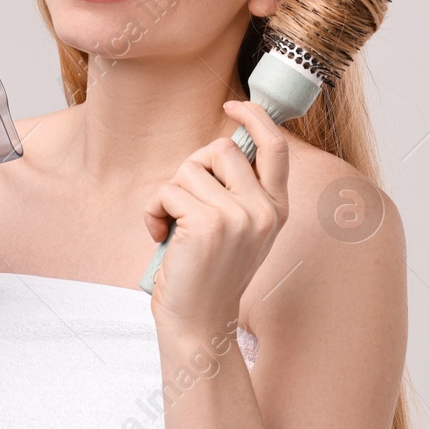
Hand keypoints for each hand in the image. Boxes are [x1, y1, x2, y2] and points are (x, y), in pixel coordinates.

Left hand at [143, 99, 290, 337]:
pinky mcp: (208, 224)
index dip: (255, 118)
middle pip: (219, 149)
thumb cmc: (208, 276)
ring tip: (173, 229)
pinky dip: (154, 211)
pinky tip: (161, 237)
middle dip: (192, 170)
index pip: (275, 147)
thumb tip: (219, 148)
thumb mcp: (238, 231)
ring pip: (189, 169)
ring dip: (169, 195)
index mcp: (276, 210)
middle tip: (185, 206)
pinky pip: (168, 190)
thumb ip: (238, 193)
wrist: (198, 325)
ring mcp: (239, 217)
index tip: (233, 103)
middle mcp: (264, 211)